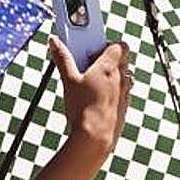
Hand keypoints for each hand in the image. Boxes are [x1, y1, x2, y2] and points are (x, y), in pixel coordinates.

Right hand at [48, 36, 131, 152]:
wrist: (96, 137)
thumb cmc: (84, 109)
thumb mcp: (68, 81)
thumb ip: (62, 59)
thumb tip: (55, 42)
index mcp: (109, 67)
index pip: (118, 44)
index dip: (104, 44)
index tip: (89, 48)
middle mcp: (121, 78)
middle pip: (121, 58)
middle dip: (106, 58)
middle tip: (87, 64)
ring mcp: (124, 92)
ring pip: (122, 75)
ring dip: (109, 74)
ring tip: (89, 82)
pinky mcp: (123, 106)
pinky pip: (120, 91)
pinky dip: (111, 90)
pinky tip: (95, 98)